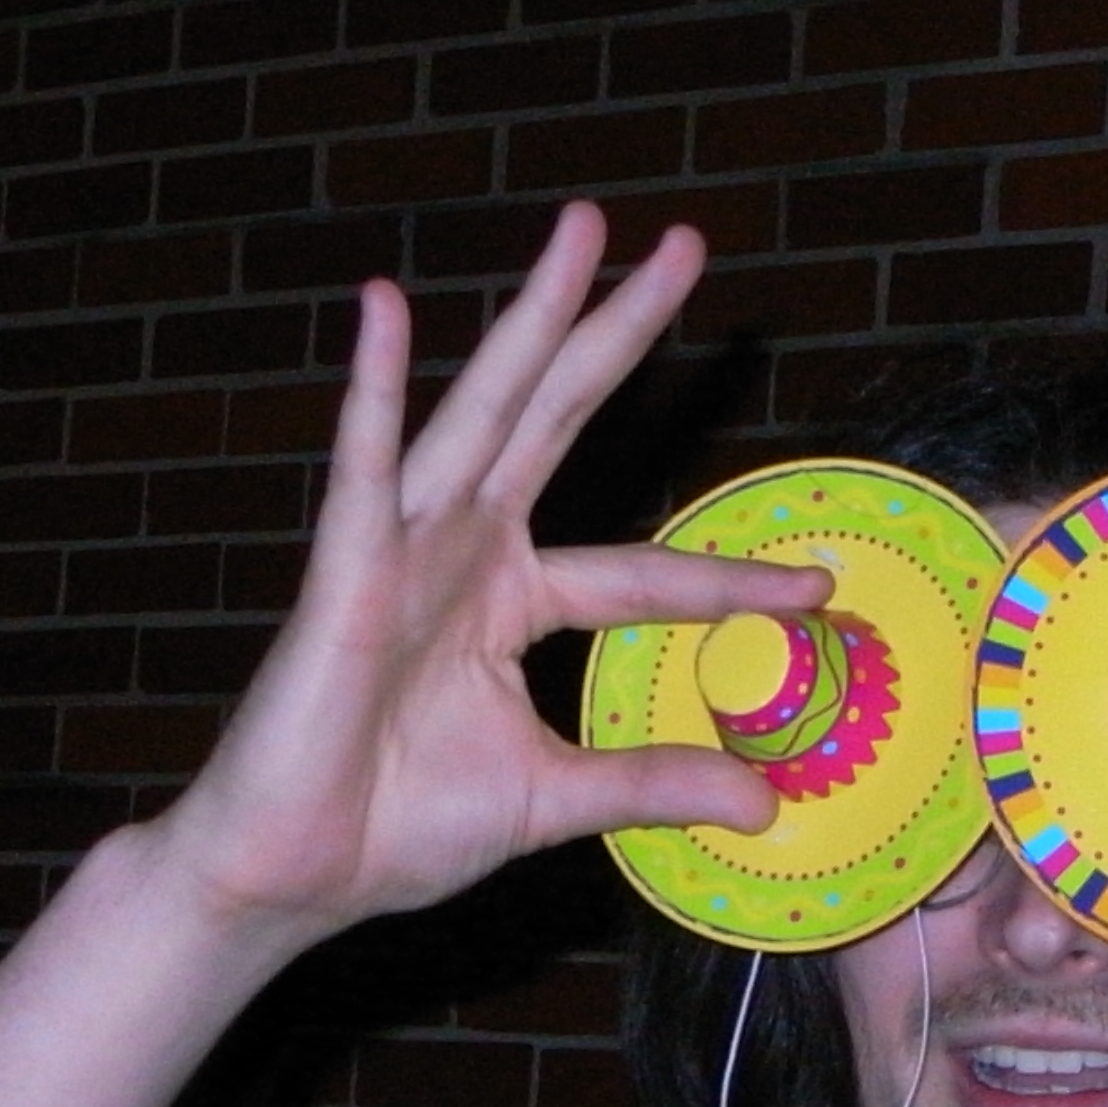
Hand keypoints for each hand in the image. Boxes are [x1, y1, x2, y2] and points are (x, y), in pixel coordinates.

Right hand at [143, 204, 827, 943]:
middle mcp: (464, 552)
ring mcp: (402, 551)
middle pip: (561, 418)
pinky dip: (373, 390)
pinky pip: (364, 471)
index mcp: (514, 600)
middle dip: (620, 330)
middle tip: (684, 243)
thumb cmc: (394, 827)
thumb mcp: (559, 798)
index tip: (818, 584)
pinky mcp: (343, 574)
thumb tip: (761, 799)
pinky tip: (384, 308)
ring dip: (531, 317)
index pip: (645, 569)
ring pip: (483, 411)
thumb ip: (653, 783)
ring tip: (582, 230)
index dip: (732, 578)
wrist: (290, 875)